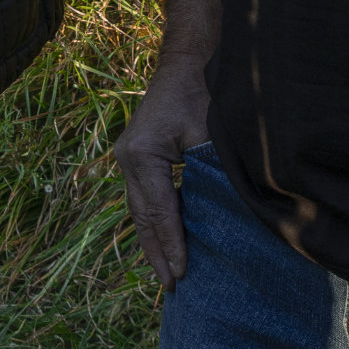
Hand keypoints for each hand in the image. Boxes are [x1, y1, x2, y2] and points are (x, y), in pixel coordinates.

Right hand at [116, 50, 210, 287]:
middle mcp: (128, 158)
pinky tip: (165, 243)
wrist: (187, 61)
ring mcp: (129, 156)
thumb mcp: (210, 136)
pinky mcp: (138, 155)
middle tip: (173, 288)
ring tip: (167, 276)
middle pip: (142, 216)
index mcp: (142, 154)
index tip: (183, 274)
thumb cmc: (203, 93)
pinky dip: (155, 222)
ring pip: (139, 210)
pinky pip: (145, 197)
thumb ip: (210, 176)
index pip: (159, 210)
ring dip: (153, 242)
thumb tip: (221, 220)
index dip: (172, 244)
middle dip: (157, 253)